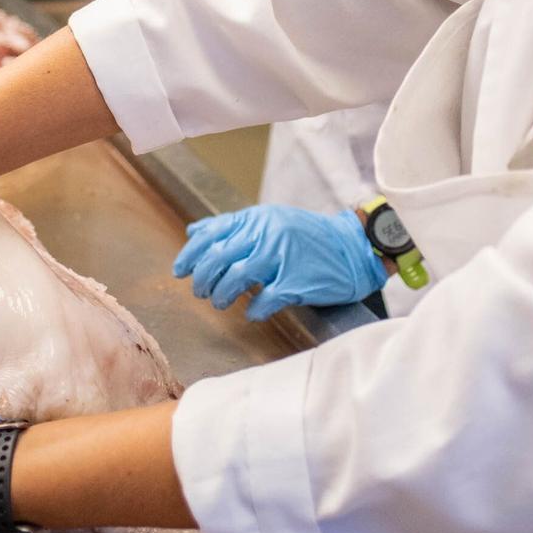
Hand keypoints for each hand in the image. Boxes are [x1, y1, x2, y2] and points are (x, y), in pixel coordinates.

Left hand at [173, 205, 384, 320]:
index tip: (180, 271)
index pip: (212, 234)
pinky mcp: (295, 281)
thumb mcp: (269, 222)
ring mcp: (281, 257)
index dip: (190, 254)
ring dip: (222, 295)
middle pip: (218, 258)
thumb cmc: (308, 238)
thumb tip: (193, 231)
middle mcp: (266, 234)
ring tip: (221, 303)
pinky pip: (264, 300)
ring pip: (236, 279)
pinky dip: (254, 310)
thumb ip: (232, 227)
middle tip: (201, 291)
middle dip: (203, 279)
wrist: (352, 248)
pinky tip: (253, 314)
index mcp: (257, 219)